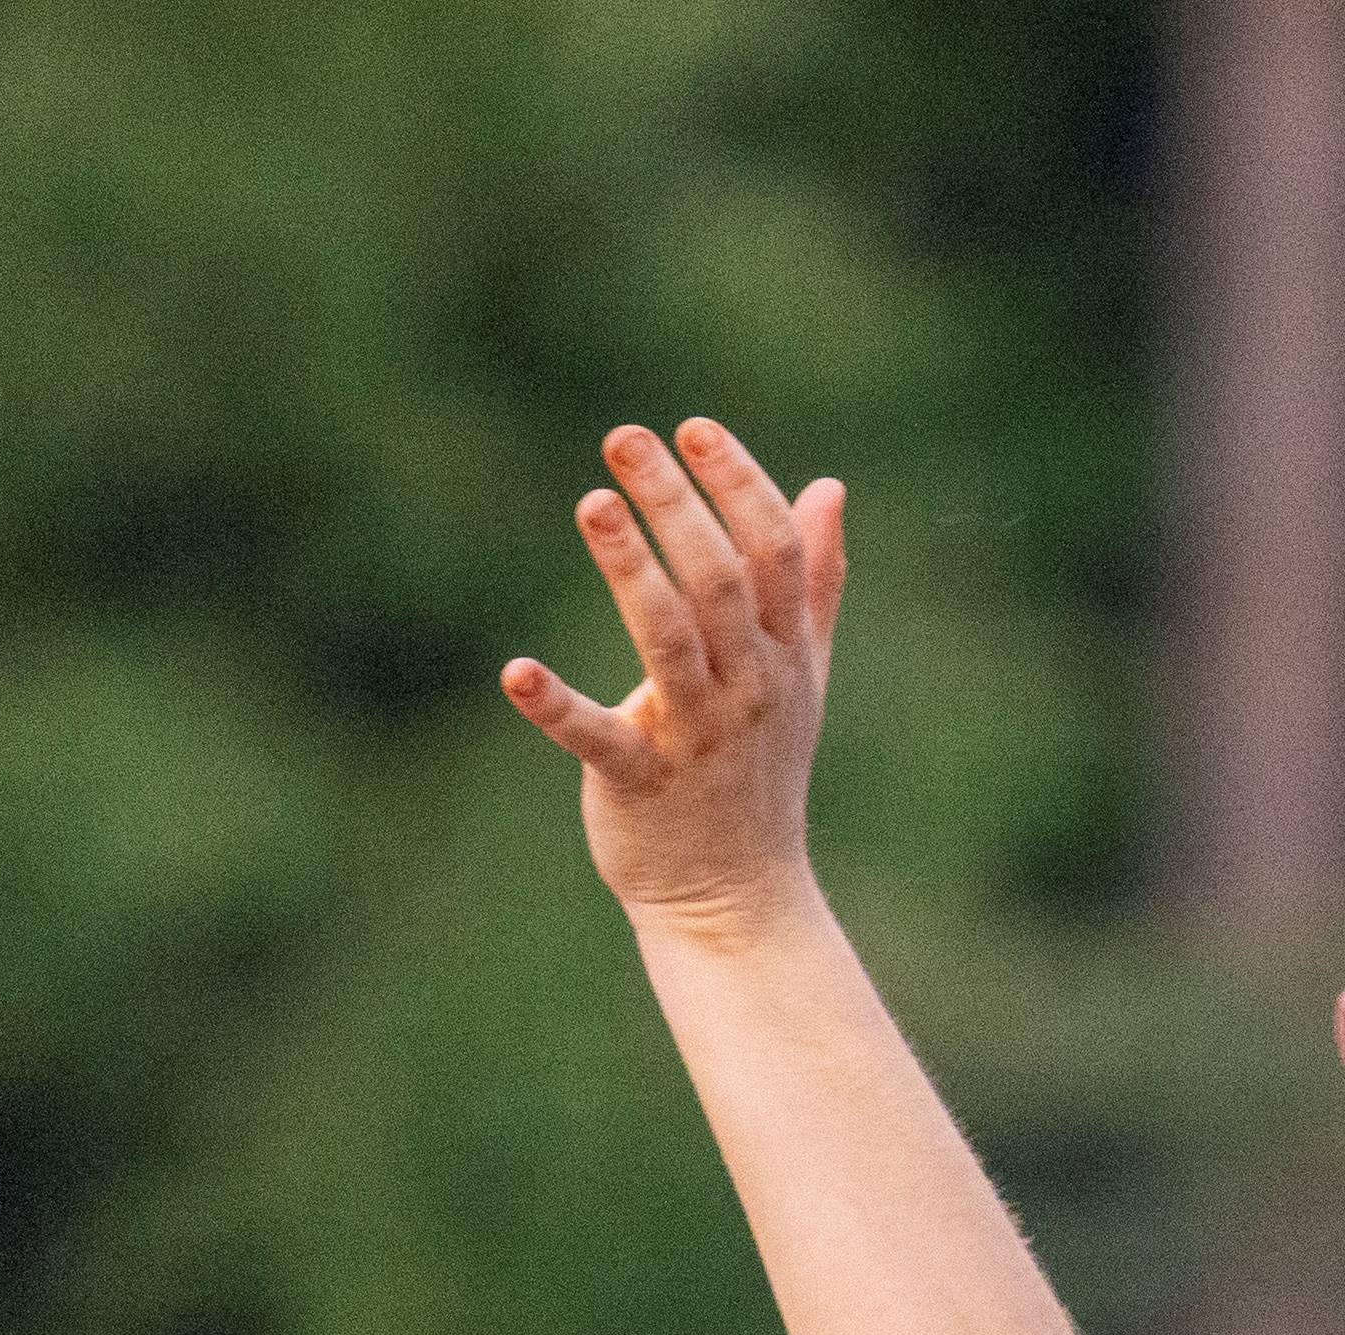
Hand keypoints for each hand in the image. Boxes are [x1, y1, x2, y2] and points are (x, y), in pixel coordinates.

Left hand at [499, 417, 845, 939]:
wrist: (738, 897)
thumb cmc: (761, 772)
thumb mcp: (801, 675)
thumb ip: (814, 582)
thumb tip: (829, 487)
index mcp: (785, 657)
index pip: (774, 555)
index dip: (740, 487)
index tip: (694, 429)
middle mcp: (749, 690)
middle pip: (721, 583)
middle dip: (677, 508)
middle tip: (625, 438)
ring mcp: (697, 738)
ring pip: (668, 642)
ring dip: (630, 571)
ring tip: (593, 502)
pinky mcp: (640, 784)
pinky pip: (598, 738)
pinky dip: (556, 708)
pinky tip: (515, 672)